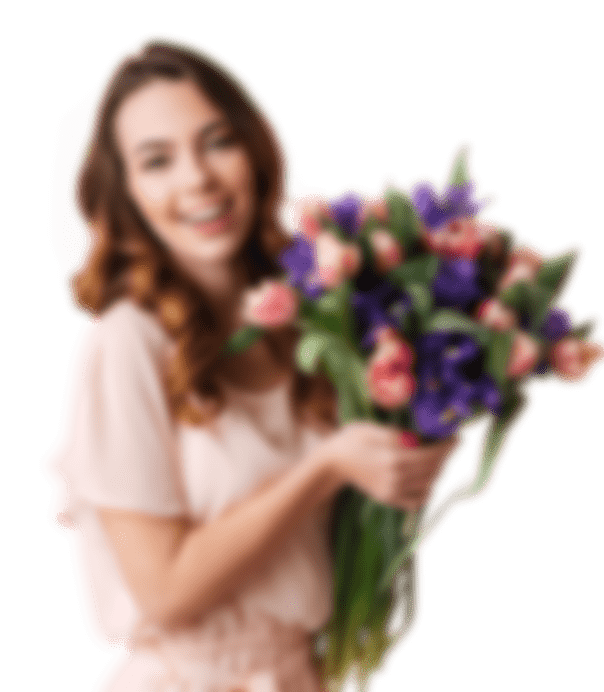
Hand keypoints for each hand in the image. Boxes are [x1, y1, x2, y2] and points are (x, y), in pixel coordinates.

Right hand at [316, 421, 459, 510]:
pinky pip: (418, 502)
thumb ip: (394, 434)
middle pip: (433, 470)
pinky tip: (436, 481)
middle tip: (459, 446)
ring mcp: (392, 491)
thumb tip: (417, 439)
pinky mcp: (389, 499)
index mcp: (391, 459)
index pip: (431, 455)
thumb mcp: (369, 428)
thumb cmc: (350, 440)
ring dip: (443, 474)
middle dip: (449, 458)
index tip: (459, 437)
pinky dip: (431, 493)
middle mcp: (395, 478)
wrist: (332, 463)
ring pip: (430, 487)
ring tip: (449, 460)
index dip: (448, 446)